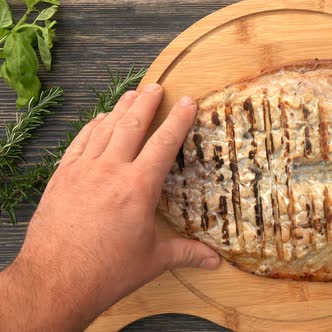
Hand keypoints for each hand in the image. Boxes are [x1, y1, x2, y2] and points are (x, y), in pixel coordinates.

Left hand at [0, 83, 219, 330]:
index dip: (178, 120)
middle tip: (156, 86)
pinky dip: (92, 127)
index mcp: (138, 188)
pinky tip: (99, 119)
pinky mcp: (61, 177)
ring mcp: (82, 171)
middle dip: (146, 102)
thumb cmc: (107, 271)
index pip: (164, 144)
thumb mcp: (153, 260)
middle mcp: (111, 171)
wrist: (55, 280)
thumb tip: (215, 261)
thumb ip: (186, 253)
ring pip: (104, 129)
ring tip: (131, 93)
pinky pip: (79, 142)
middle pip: (131, 125)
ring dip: (120, 108)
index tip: (188, 102)